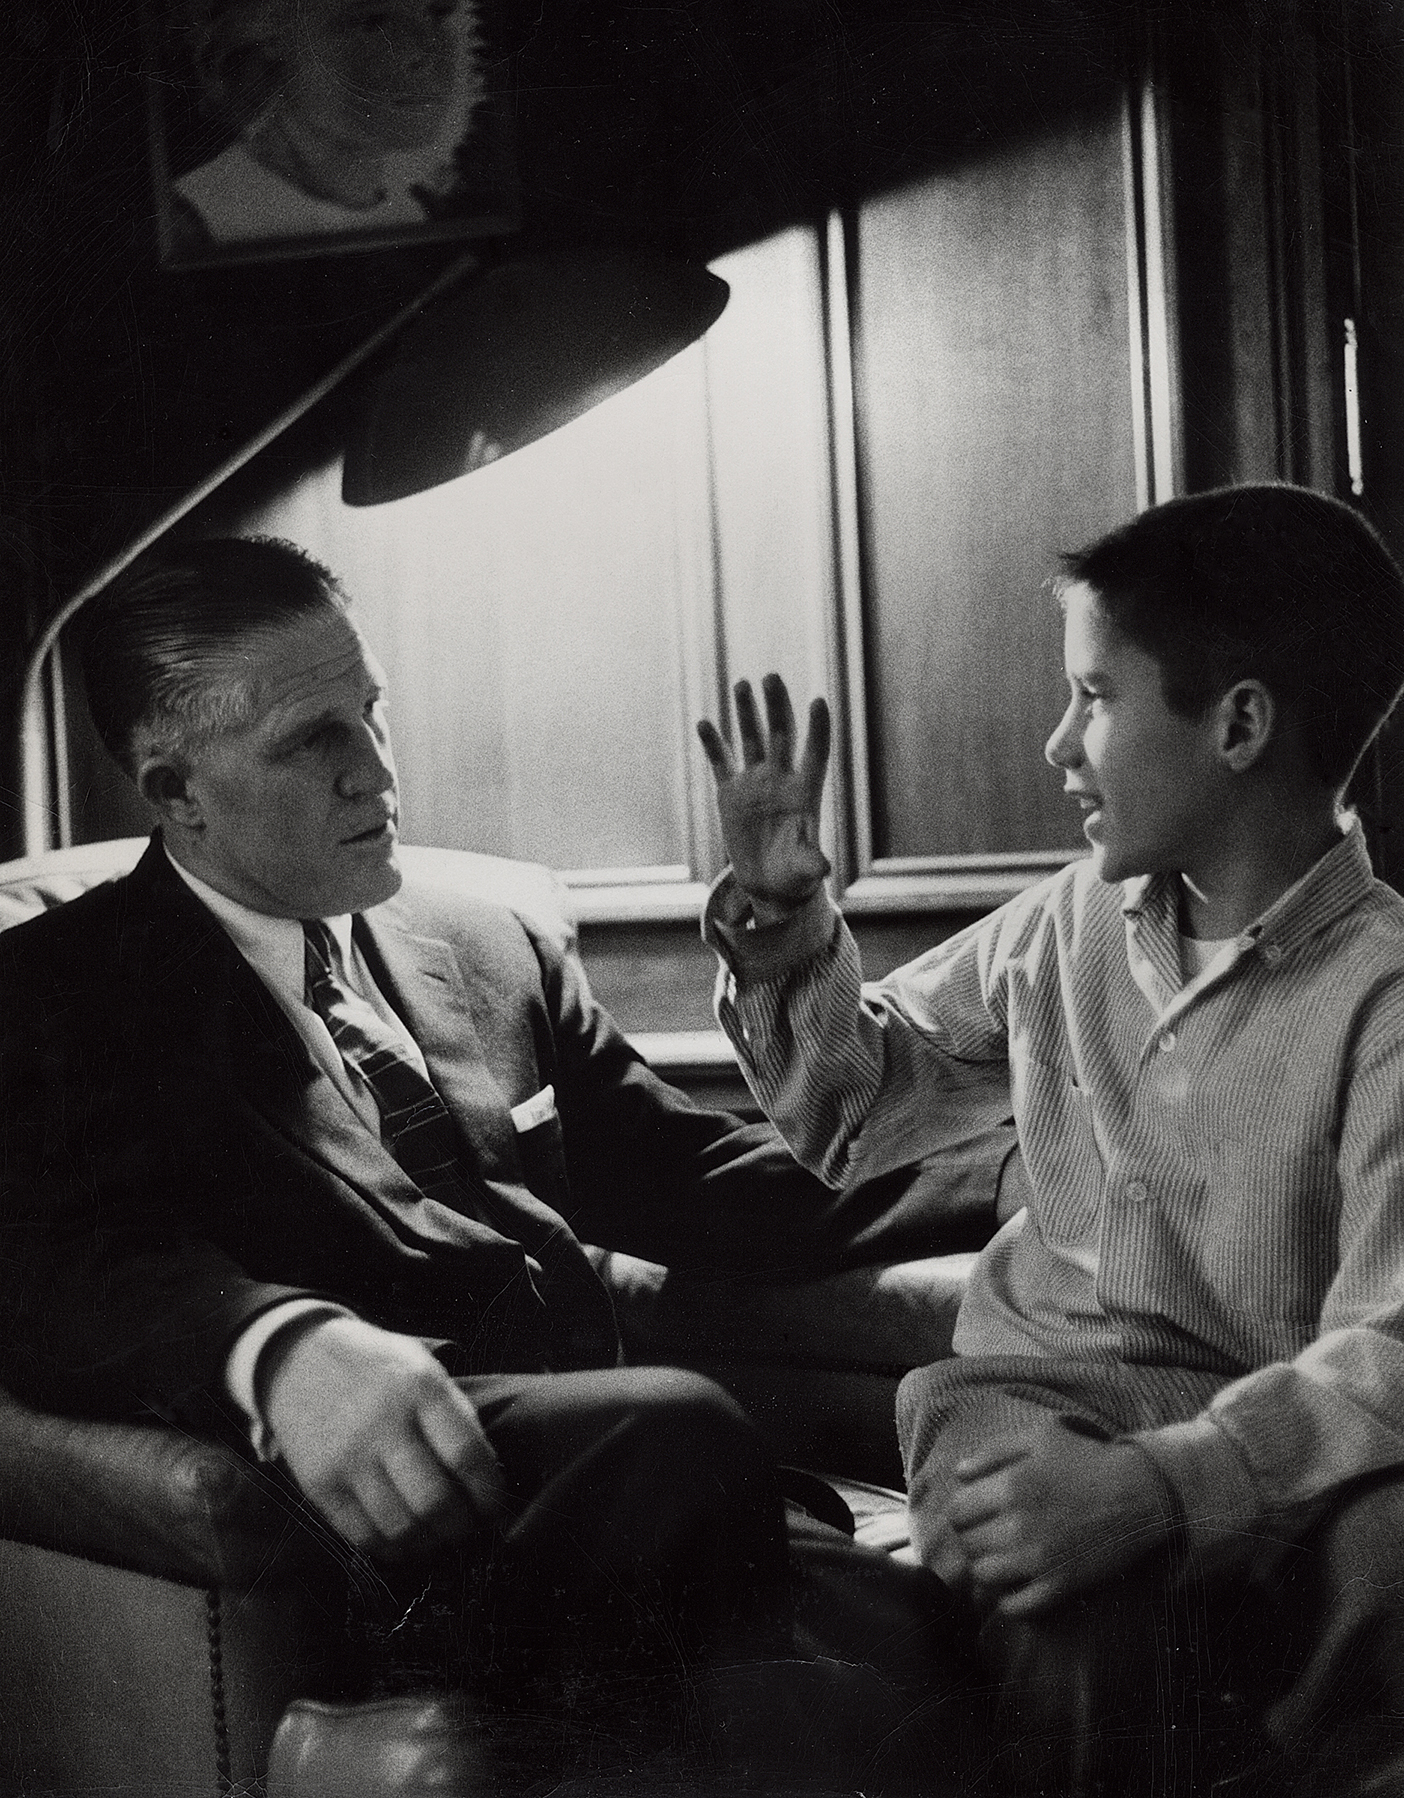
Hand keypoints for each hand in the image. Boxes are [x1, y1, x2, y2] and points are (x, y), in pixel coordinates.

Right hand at [261, 1315, 505, 1561]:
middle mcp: (383, 1423)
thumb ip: (455, 1416)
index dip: (490, 1494)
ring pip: (400, 1526)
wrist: (299, 1358)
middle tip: (470, 1530)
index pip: (467, 1455)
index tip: (497, 1510)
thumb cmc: (378, 1367)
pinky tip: (406, 1542)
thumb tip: (488, 1479)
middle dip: (463, 1527)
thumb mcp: (423, 1368)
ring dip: (430, 1544)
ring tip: (441, 1538)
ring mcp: (347, 1457)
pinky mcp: (318, 1484)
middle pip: (435, 1500)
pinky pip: (362, 1535)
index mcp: (419, 1388)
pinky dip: (392, 1549)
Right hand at [696, 673, 831, 923]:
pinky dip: (713, 744)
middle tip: (771, 677)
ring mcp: (755, 783)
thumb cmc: (794, 875)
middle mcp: (781, 780)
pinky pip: (721, 763)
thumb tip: (823, 868)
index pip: (815, 752)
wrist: (770, 882)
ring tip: (742, 684)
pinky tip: (705, 723)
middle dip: (776, 706)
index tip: (818, 701)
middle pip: (781, 735)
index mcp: (805, 792)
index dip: (818, 729)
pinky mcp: (730, 794)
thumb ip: (812, 863)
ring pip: (751, 740)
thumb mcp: (804, 870)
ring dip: (747, 713)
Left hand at [943, 1416, 1173, 1616]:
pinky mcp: (1060, 1585)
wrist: (1139, 1493)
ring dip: (987, 1568)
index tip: (976, 1513)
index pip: (957, 1512)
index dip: (962, 1513)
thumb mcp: (1039, 1436)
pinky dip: (1009, 1600)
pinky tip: (1018, 1584)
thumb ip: (993, 1450)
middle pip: (967, 1545)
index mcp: (1009, 1486)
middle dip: (974, 1539)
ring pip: (984, 1577)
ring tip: (1002, 1558)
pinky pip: (1015, 1607)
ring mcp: (1039, 1559)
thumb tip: (959, 1473)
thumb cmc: (1086, 1459)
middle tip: (991, 1534)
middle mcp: (1018, 1525)